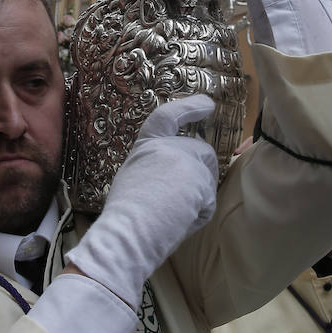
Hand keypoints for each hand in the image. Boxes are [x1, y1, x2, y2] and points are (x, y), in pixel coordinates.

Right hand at [65, 95, 217, 308]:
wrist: (128, 229)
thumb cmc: (124, 213)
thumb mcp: (134, 176)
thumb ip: (155, 167)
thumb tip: (176, 179)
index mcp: (146, 144)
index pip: (168, 116)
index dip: (189, 107)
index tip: (207, 103)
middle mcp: (167, 145)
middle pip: (200, 151)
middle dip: (201, 173)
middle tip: (184, 200)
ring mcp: (185, 159)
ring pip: (207, 177)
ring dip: (198, 196)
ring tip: (173, 213)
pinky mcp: (200, 178)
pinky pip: (207, 202)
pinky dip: (198, 216)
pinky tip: (179, 221)